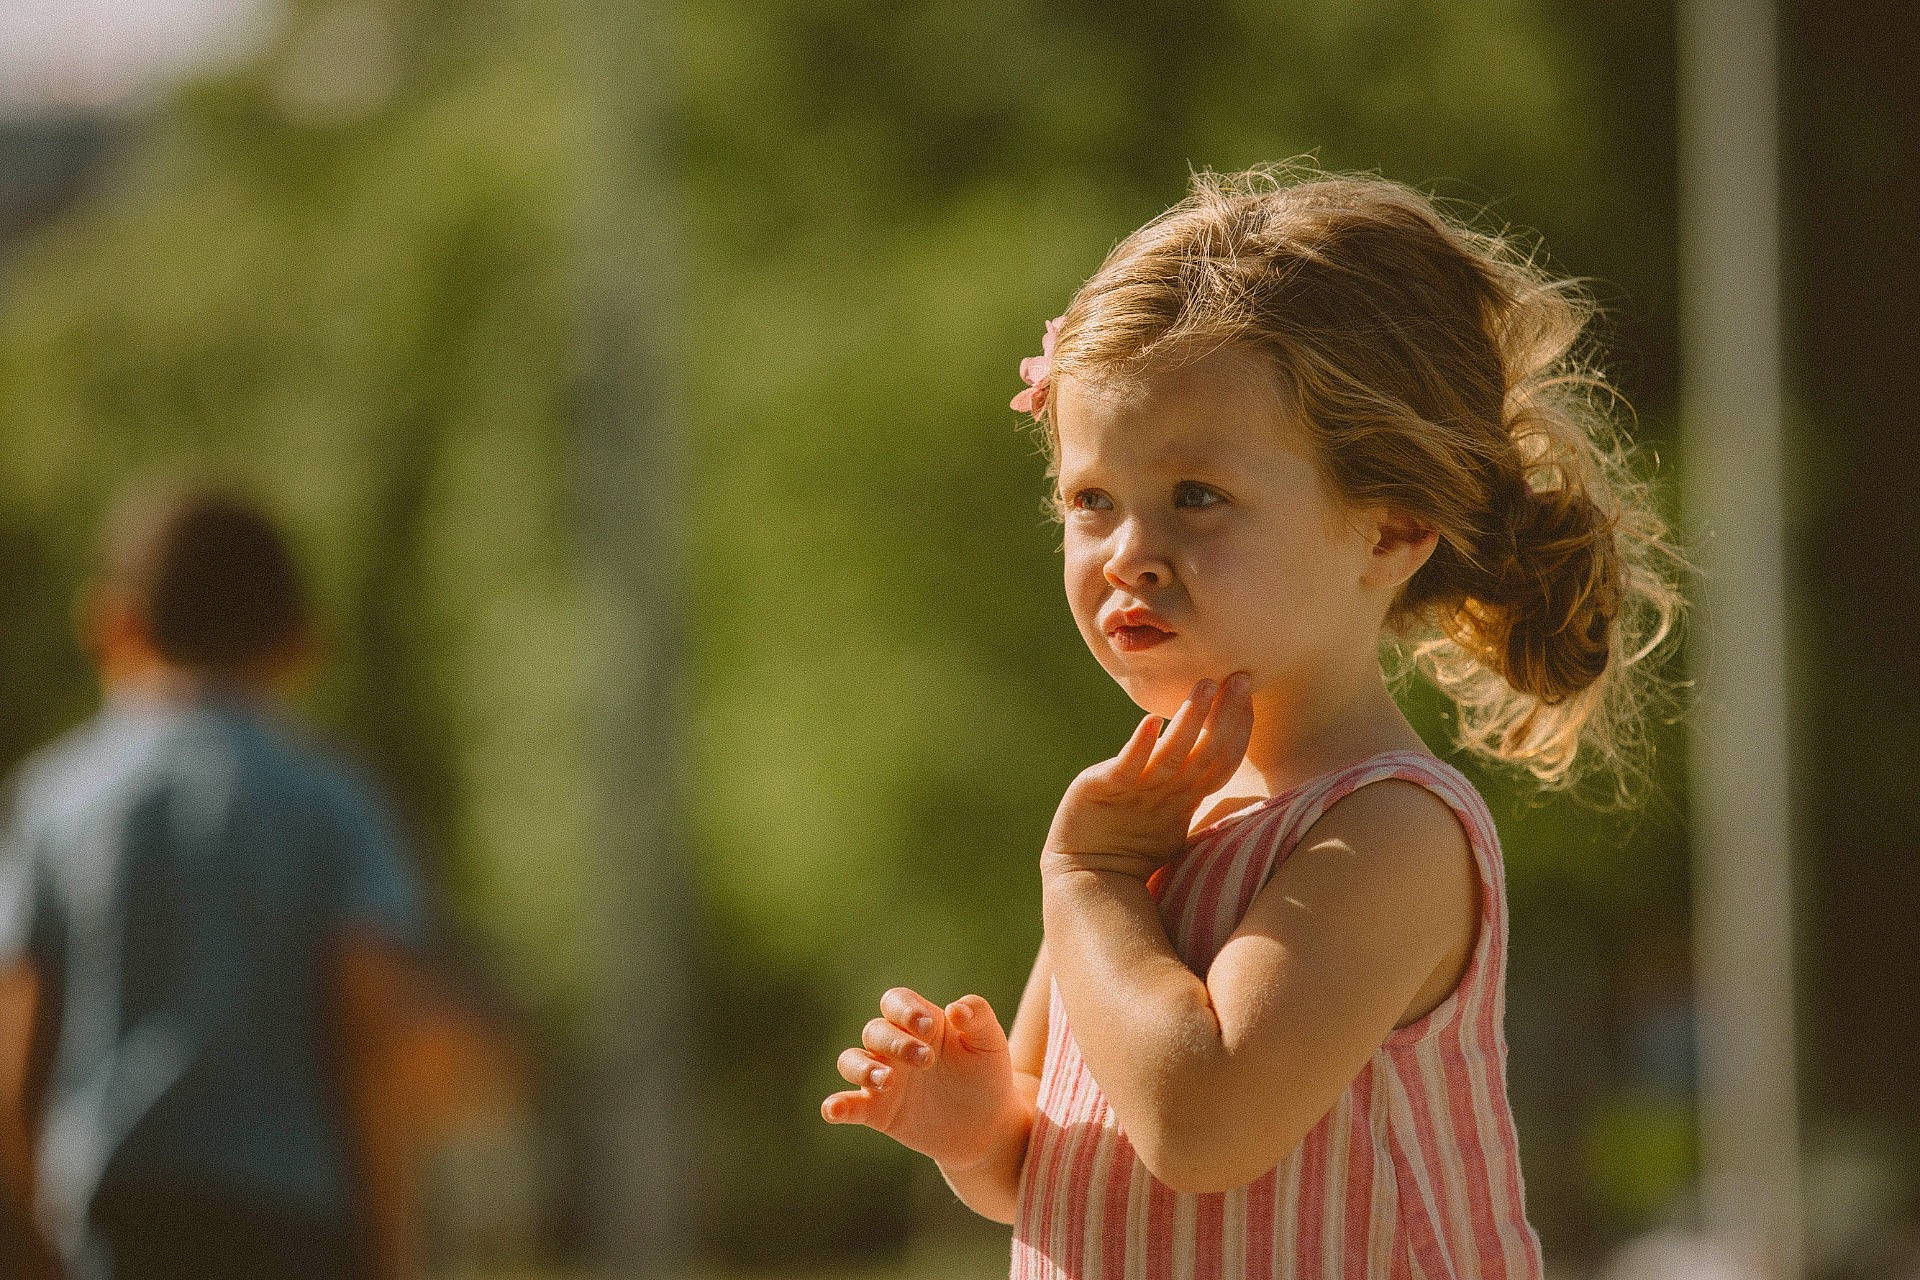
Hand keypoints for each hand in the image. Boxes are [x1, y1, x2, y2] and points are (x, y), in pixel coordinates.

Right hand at [821, 987, 1023, 1170]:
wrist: (987, 1127)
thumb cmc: (987, 1075)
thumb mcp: (990, 1043)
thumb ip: (977, 1018)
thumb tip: (955, 1008)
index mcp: (920, 1023)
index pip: (896, 1002)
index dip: (906, 1009)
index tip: (929, 1026)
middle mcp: (895, 1046)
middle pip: (875, 1031)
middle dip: (896, 1042)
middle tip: (927, 1060)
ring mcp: (883, 1078)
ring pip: (851, 1060)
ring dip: (862, 1067)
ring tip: (887, 1080)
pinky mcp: (877, 1111)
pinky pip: (849, 1105)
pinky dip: (836, 1106)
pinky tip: (832, 1111)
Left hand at [1041, 672, 1254, 881]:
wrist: (1085, 873)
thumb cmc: (1127, 841)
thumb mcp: (1165, 813)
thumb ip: (1187, 786)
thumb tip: (1208, 758)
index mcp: (1186, 799)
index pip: (1222, 761)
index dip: (1238, 730)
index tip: (1247, 693)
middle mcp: (1168, 795)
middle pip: (1206, 754)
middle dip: (1224, 716)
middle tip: (1238, 678)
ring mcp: (1139, 793)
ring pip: (1173, 755)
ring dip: (1191, 721)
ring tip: (1203, 687)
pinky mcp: (1106, 790)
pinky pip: (1128, 767)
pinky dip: (1140, 746)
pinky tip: (1150, 721)